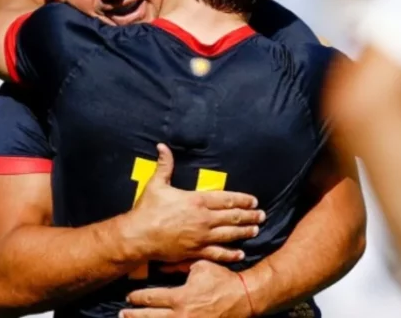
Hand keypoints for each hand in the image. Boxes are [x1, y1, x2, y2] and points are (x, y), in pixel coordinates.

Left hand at [122, 261, 251, 317]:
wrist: (244, 297)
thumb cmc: (222, 279)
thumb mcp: (200, 266)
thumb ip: (179, 266)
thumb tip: (160, 266)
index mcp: (181, 297)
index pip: (152, 298)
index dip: (137, 298)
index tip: (129, 297)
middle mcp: (182, 314)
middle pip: (151, 317)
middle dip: (134, 315)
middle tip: (122, 313)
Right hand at [126, 144, 264, 263]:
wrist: (139, 235)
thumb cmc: (147, 209)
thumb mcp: (156, 184)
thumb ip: (164, 165)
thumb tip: (162, 146)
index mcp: (197, 201)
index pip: (226, 199)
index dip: (242, 200)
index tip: (253, 201)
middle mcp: (204, 219)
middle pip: (233, 217)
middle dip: (249, 216)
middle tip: (262, 215)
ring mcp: (201, 237)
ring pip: (229, 235)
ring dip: (244, 232)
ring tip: (256, 230)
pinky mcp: (195, 252)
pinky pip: (217, 253)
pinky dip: (230, 254)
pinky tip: (240, 253)